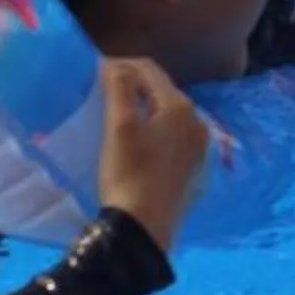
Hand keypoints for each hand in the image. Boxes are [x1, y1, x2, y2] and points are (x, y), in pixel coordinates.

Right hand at [96, 56, 219, 253]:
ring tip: (117, 111)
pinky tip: (137, 139)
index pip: (149, 70)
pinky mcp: (193, 167)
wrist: (143, 229)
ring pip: (168, 113)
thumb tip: (114, 65)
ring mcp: (198, 147)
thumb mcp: (119, 127)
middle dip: (134, 84)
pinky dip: (154, 128)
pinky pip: (173, 135)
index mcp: (180, 107)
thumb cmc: (128, 174)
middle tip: (104, 88)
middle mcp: (197, 122)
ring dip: (145, 106)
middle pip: (162, 90)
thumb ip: (119, 88)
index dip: (121, 65)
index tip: (96, 69)